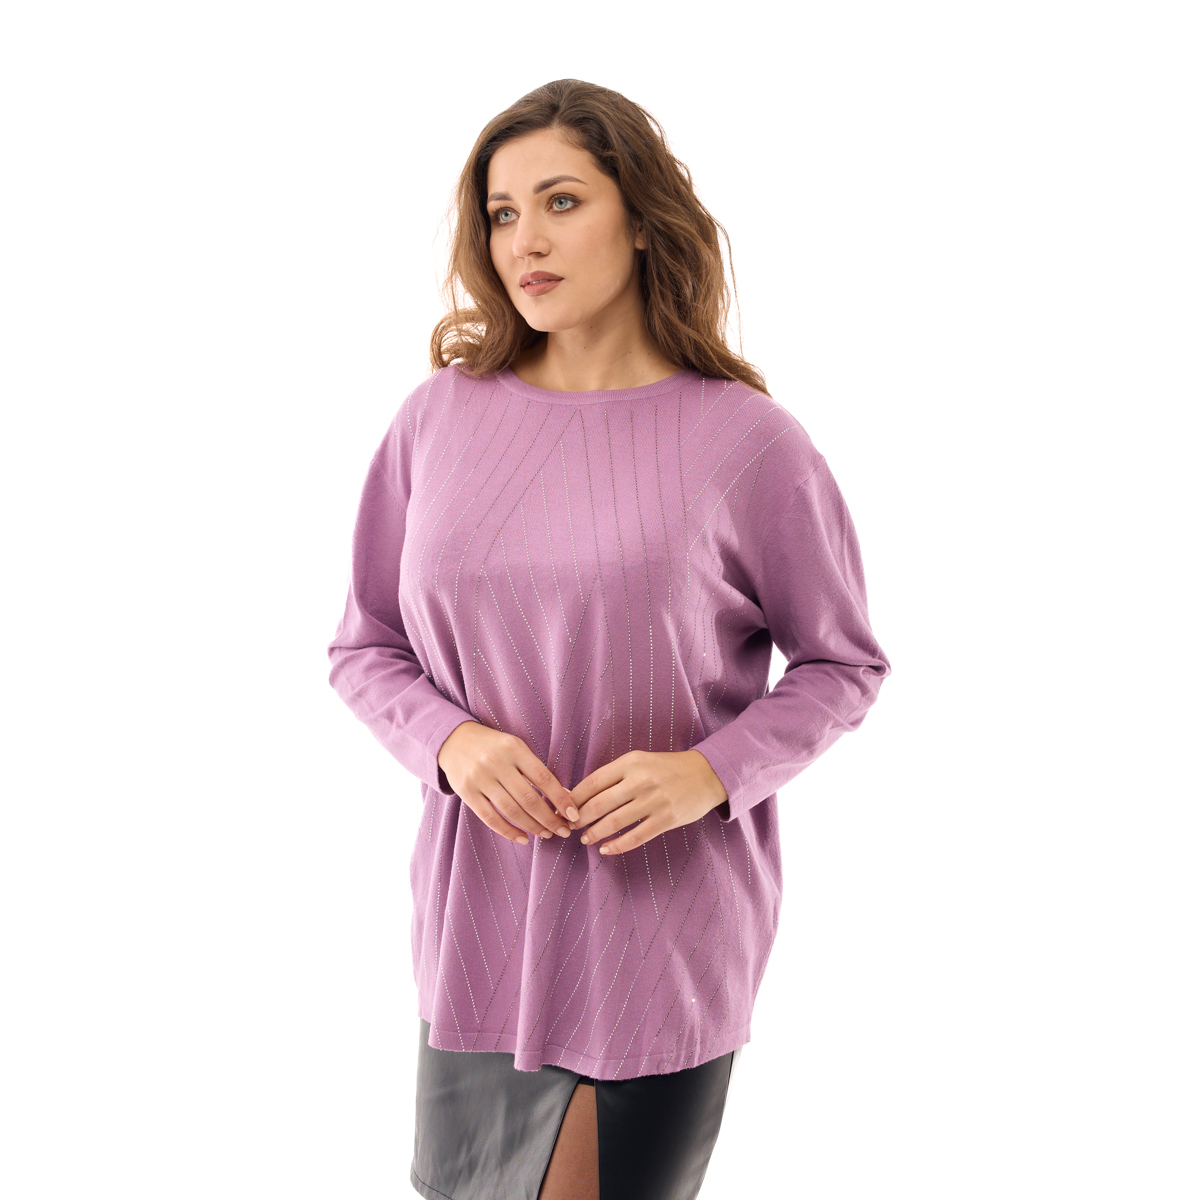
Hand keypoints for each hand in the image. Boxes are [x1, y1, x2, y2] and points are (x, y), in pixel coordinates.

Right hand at [437, 721, 578, 845]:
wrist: (454, 740)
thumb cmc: (494, 746)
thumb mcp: (516, 748)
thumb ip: (536, 769)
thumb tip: (564, 796)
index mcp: (514, 749)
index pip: (543, 778)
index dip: (560, 799)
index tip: (573, 815)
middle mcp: (496, 763)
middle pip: (528, 798)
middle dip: (549, 818)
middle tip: (564, 831)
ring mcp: (479, 778)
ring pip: (511, 810)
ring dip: (532, 827)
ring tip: (546, 834)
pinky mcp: (466, 792)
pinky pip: (490, 818)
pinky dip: (508, 831)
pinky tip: (523, 839)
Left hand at [569, 750, 729, 855]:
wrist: (707, 775)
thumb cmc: (668, 768)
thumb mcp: (641, 761)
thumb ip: (615, 775)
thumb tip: (582, 794)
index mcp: (631, 762)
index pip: (594, 782)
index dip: (575, 798)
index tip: (565, 809)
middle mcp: (641, 780)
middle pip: (600, 803)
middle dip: (580, 818)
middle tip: (570, 827)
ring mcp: (654, 801)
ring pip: (614, 822)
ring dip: (595, 833)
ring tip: (586, 839)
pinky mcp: (666, 819)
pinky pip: (635, 836)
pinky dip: (617, 846)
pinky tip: (606, 850)